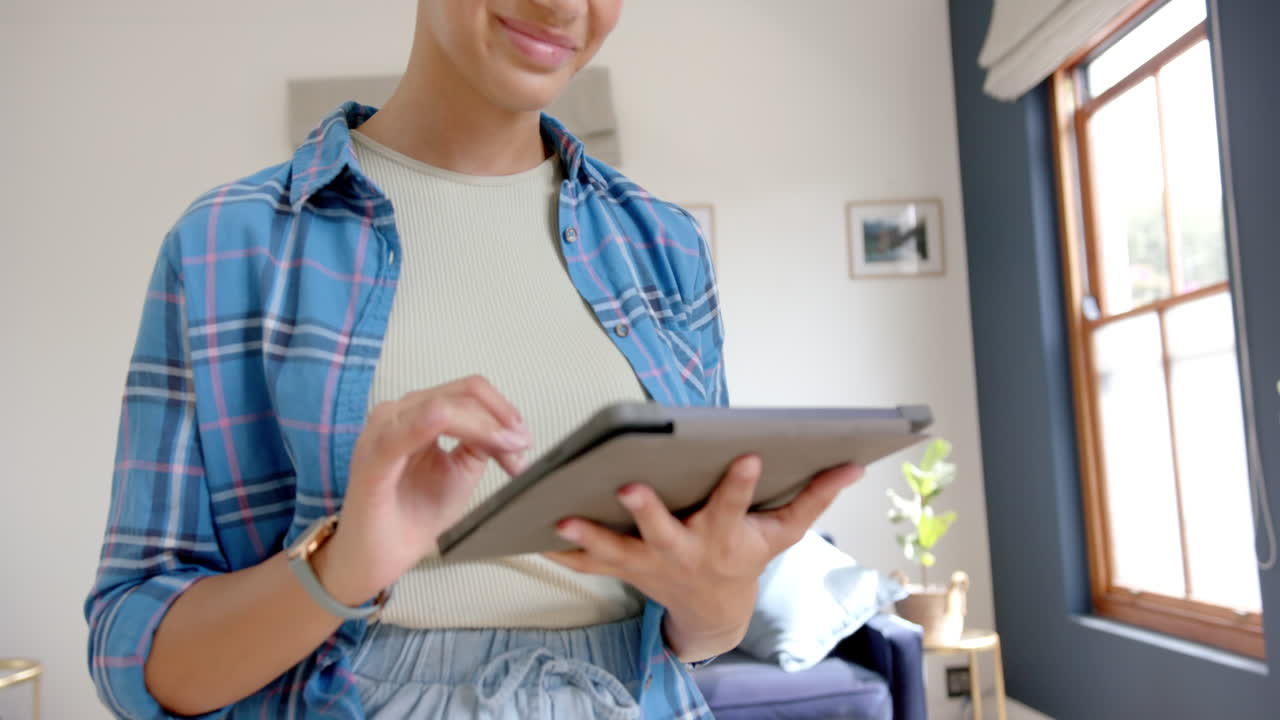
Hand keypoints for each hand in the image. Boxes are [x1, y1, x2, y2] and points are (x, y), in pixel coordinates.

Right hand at [316, 376, 530, 604]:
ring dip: (483, 426)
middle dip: (499, 419)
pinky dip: (437, 423)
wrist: (381, 557)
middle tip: (521, 447)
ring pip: (443, 406)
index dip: (502, 410)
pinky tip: (465, 430)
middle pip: (460, 393)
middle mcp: (398, 415)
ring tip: (508, 453)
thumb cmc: (412, 515)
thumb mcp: (461, 472)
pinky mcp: (374, 457)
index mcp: (417, 414)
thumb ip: (481, 444)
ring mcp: (382, 432)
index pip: (467, 393)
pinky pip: (406, 429)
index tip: (523, 439)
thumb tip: (510, 429)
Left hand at [544, 456, 862, 659]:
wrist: (714, 612)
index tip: (745, 455)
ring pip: (616, 551)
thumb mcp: (784, 534)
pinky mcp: (625, 569)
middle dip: (648, 510)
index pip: (736, 504)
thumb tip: (853, 465)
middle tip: (629, 486)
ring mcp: (650, 563)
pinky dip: (563, 553)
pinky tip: (535, 535)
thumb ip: (814, 498)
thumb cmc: (746, 560)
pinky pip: (588, 565)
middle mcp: (686, 549)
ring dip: (589, 536)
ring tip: (562, 518)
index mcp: (725, 536)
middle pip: (665, 530)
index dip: (741, 482)